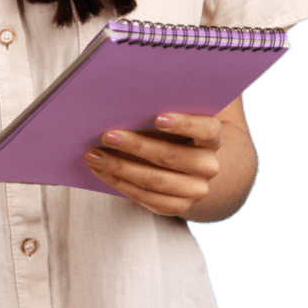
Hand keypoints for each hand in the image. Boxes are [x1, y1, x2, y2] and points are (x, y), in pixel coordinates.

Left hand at [83, 111, 222, 217]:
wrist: (192, 164)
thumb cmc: (178, 132)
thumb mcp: (181, 118)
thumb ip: (166, 109)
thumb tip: (128, 100)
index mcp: (213, 138)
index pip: (205, 129)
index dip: (183, 123)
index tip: (157, 118)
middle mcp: (208, 166)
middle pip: (169, 156)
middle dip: (134, 146)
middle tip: (107, 136)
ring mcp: (195, 190)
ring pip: (153, 180)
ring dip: (119, 168)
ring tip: (94, 155)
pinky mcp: (177, 206)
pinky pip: (144, 197)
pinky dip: (119, 183)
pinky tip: (102, 171)